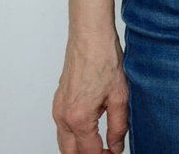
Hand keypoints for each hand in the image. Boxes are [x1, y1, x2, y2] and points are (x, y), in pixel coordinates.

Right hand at [53, 31, 128, 153]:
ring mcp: (58, 109)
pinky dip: (74, 136)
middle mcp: (63, 116)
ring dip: (79, 148)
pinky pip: (62, 128)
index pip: (90, 153)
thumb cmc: (104, 59)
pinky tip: (90, 129)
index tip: (115, 153)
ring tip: (101, 143)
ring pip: (64, 142)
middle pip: (70, 153)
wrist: (90, 37)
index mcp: (79, 118)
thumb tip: (116, 146)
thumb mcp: (120, 97)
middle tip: (107, 151)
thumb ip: (118, 127)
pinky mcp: (58, 101)